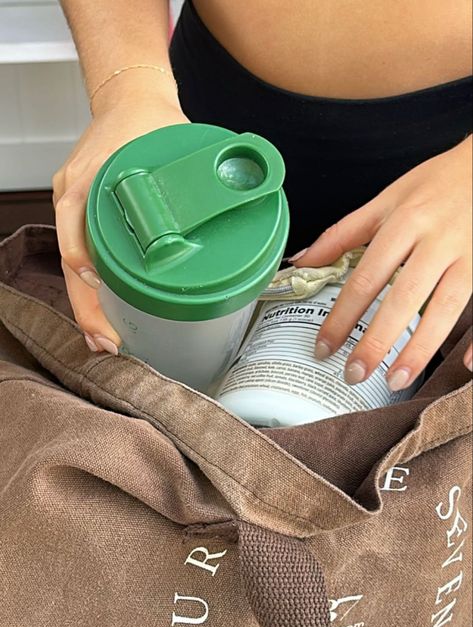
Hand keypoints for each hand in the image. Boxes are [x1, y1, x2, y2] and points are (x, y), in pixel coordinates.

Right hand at [53, 90, 188, 353]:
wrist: (129, 97)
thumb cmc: (148, 119)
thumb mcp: (171, 144)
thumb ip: (197, 179)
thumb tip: (237, 206)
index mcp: (87, 185)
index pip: (78, 245)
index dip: (90, 284)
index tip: (106, 310)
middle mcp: (73, 199)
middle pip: (73, 268)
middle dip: (89, 311)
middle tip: (109, 344)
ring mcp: (74, 206)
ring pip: (75, 266)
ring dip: (88, 304)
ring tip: (106, 338)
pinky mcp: (83, 211)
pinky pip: (81, 253)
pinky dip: (91, 284)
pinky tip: (106, 307)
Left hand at [290, 135, 472, 387]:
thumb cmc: (435, 183)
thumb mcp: (386, 199)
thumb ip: (344, 233)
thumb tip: (302, 262)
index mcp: (404, 223)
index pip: (365, 278)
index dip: (342, 315)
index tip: (324, 347)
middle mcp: (436, 241)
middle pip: (403, 297)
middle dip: (376, 340)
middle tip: (354, 374)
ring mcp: (469, 255)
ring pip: (446, 307)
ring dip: (420, 348)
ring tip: (396, 380)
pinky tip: (466, 367)